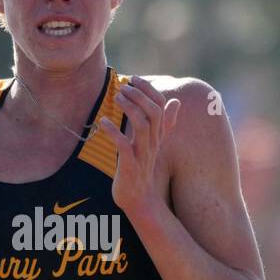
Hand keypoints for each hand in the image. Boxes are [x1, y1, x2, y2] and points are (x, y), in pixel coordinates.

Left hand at [99, 77, 179, 219]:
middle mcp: (153, 143)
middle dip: (139, 96)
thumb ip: (164, 123)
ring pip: (142, 126)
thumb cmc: (143, 169)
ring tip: (116, 97)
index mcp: (158, 136)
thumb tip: (176, 101)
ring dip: (129, 108)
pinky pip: (123, 146)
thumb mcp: (154, 144)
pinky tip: (103, 122)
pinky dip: (113, 132)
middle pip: (153, 113)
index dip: (149, 90)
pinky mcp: (130, 167)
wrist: (140, 200)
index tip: (134, 79)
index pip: (161, 107)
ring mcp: (142, 155)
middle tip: (123, 86)